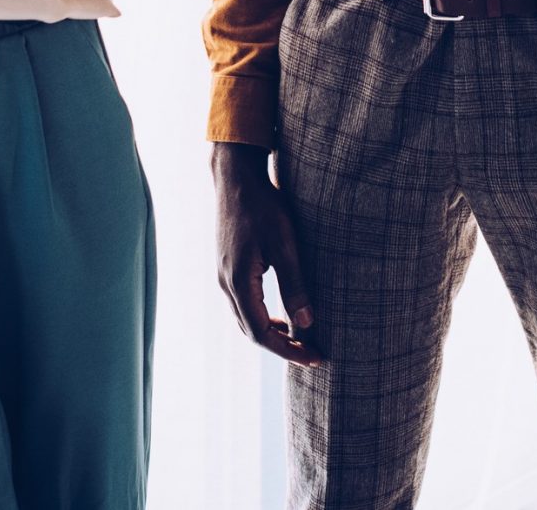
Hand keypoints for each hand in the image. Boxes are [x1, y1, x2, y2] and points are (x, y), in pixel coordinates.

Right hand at [213, 143, 319, 365]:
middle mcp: (226, 284)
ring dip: (270, 333)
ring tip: (299, 338)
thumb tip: (307, 323)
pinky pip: (243, 304)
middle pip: (250, 331)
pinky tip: (281, 313)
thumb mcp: (284, 244)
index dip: (288, 351)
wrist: (236, 178)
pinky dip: (262, 317)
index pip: (261, 333)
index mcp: (239, 282)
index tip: (314, 357)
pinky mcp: (226, 267)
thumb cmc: (263, 207)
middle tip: (310, 353)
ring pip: (245, 319)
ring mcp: (223, 276)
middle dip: (280, 347)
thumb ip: (295, 284)